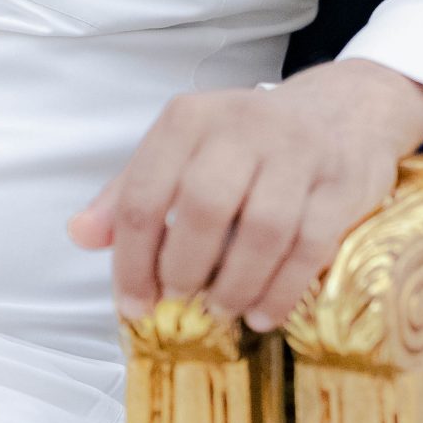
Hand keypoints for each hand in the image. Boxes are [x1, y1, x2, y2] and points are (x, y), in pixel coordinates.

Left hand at [66, 59, 422, 330]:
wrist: (342, 110)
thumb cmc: (247, 141)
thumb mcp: (182, 149)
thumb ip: (130, 191)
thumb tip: (79, 235)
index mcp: (188, 119)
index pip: (144, 194)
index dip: (131, 259)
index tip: (133, 304)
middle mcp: (241, 127)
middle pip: (202, 210)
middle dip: (184, 269)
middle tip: (180, 301)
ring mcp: (297, 153)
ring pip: (261, 231)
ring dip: (235, 284)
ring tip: (220, 308)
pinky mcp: (341, 183)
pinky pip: (309, 247)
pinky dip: (281, 290)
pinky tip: (262, 313)